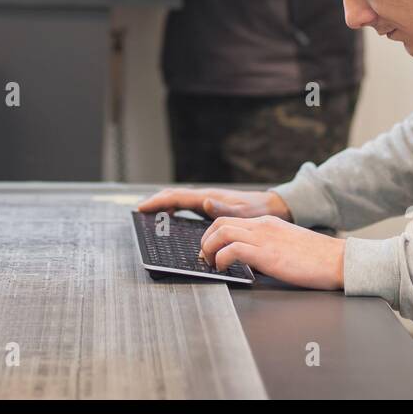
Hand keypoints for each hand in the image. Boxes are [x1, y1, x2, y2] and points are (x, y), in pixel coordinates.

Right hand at [136, 187, 290, 221]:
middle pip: (174, 197)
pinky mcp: (211, 206)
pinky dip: (174, 209)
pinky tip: (172, 216)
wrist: (272, 207)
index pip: (176, 198)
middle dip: (156, 201)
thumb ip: (224, 210)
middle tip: (141, 210)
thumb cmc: (258, 212)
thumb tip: (204, 203)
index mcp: (208, 198)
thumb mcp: (242, 213)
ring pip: (179, 200)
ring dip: (164, 204)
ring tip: (150, 213)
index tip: (142, 208)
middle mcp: (205, 197)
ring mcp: (207, 201)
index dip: (158, 202)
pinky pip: (186, 206)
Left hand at [200, 215, 345, 290]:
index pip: (231, 220)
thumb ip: (268, 247)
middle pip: (220, 223)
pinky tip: (224, 269)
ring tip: (211, 263)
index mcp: (268, 223)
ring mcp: (264, 238)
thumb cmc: (318, 258)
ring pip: (222, 232)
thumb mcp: (288, 245)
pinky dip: (221, 259)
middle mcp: (263, 226)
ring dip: (209, 248)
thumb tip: (250, 261)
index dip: (214, 235)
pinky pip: (233, 250)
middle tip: (205, 257)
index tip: (211, 249)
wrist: (339, 260)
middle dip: (206, 240)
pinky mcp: (267, 253)